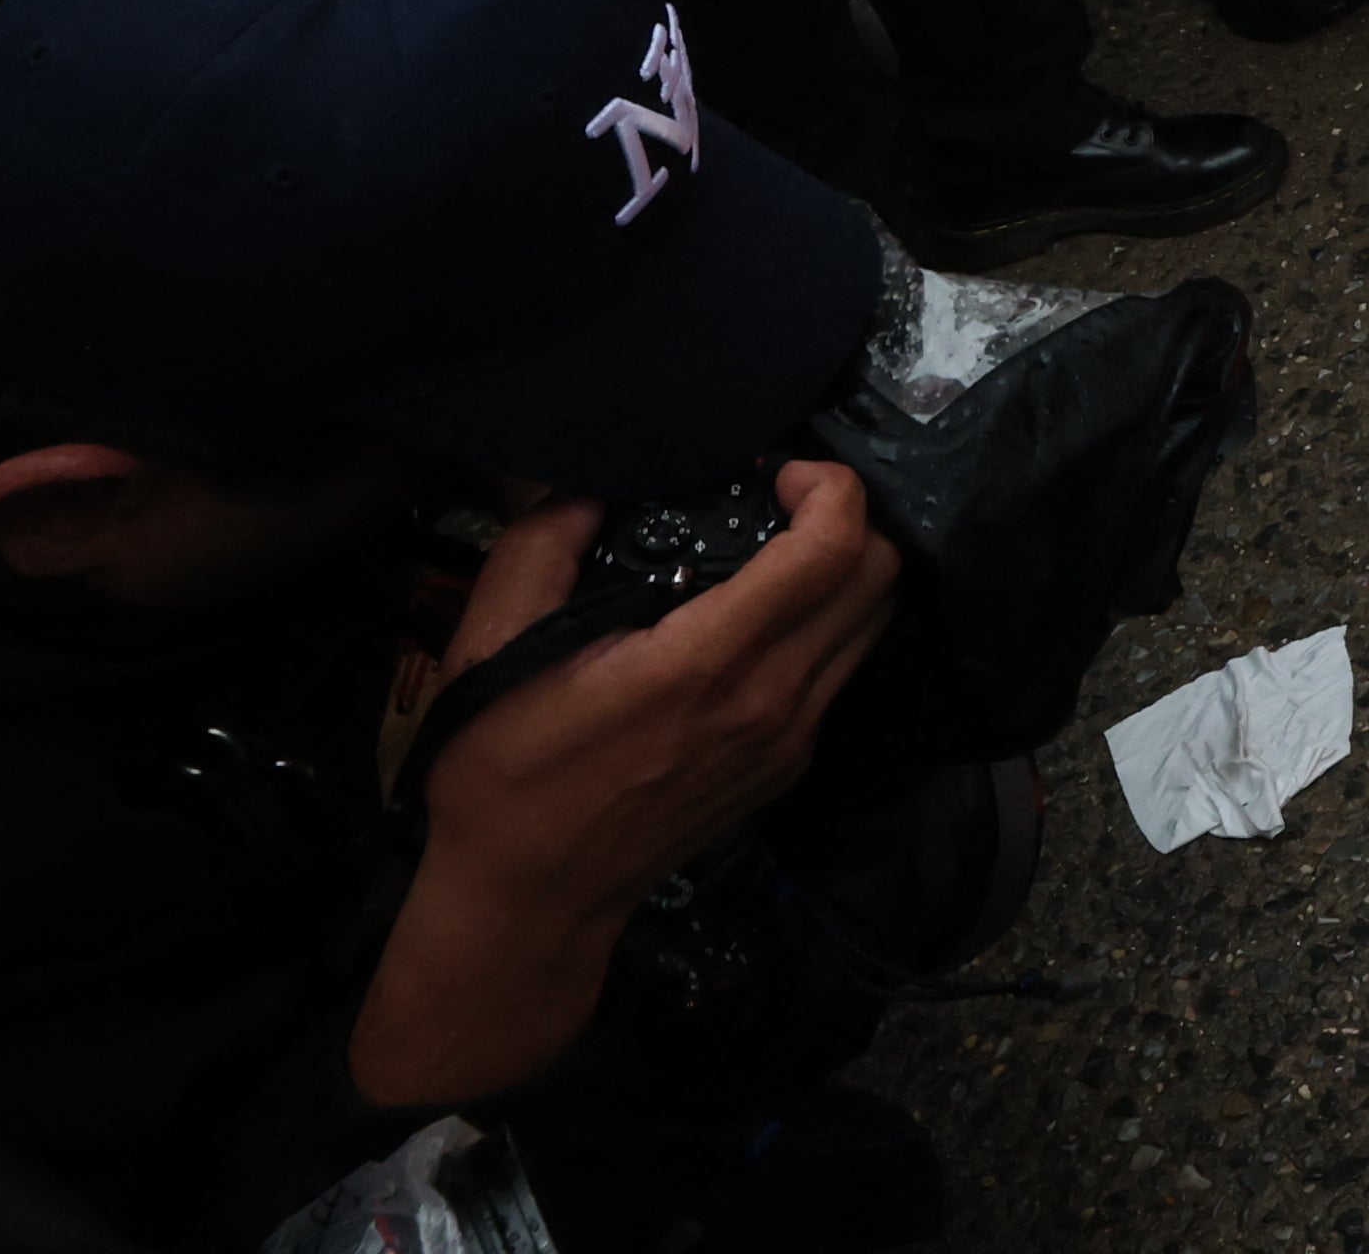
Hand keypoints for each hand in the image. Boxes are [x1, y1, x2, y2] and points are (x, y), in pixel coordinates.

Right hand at [349, 465, 903, 1107]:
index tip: (774, 469)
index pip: (833, 550)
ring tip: (775, 548)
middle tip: (778, 501)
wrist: (529, 900)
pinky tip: (763, 613)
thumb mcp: (490, 646)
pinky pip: (844, 668)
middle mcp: (772, 700)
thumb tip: (594, 485)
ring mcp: (790, 740)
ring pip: (874, 622)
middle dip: (846, 516)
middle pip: (878, 577)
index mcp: (707, 663)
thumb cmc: (503, 775)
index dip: (829, 486)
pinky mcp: (789, 766)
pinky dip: (829, 621)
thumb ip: (543, 546)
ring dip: (846, 568)